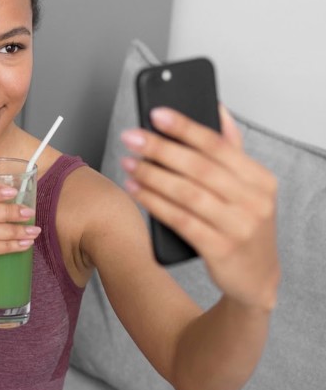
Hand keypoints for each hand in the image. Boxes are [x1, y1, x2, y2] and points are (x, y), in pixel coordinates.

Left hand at [120, 104, 279, 310]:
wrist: (256, 280)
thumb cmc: (244, 226)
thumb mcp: (249, 190)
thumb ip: (232, 151)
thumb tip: (216, 109)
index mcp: (261, 180)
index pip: (219, 145)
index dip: (186, 127)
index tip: (156, 114)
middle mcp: (254, 202)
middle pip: (199, 167)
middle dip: (161, 149)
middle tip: (131, 137)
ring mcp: (239, 227)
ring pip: (187, 193)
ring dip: (153, 175)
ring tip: (129, 163)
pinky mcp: (220, 250)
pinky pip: (180, 220)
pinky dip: (155, 203)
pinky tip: (137, 190)